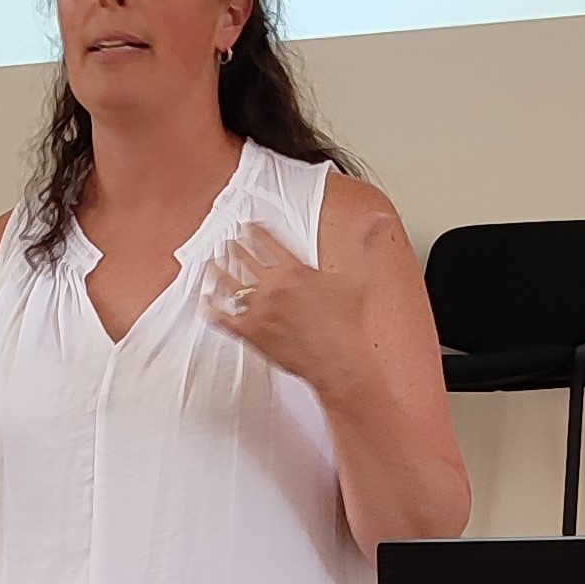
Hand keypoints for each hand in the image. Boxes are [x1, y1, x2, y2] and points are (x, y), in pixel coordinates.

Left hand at [205, 216, 389, 404]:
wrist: (339, 363)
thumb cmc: (347, 324)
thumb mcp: (358, 277)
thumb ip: (366, 243)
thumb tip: (378, 219)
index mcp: (293, 268)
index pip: (264, 238)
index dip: (253, 228)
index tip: (247, 224)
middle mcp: (271, 285)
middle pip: (241, 256)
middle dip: (233, 245)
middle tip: (227, 240)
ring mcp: (259, 309)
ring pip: (227, 282)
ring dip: (218, 270)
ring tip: (211, 262)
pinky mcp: (252, 333)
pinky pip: (223, 317)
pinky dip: (211, 308)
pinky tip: (206, 301)